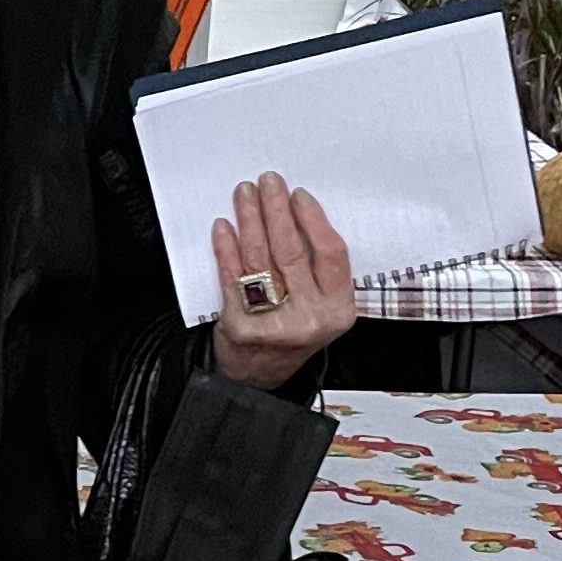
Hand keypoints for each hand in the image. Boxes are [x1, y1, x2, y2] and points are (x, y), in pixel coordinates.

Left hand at [210, 175, 352, 384]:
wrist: (258, 377)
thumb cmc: (291, 332)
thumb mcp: (321, 307)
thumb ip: (317, 271)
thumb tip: (297, 215)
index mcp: (336, 309)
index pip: (330, 254)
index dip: (313, 220)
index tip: (298, 196)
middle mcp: (308, 317)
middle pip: (291, 251)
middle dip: (276, 210)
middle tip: (268, 183)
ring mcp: (273, 322)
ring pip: (260, 259)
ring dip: (250, 220)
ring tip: (245, 195)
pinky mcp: (241, 325)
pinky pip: (233, 276)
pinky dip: (227, 248)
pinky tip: (224, 227)